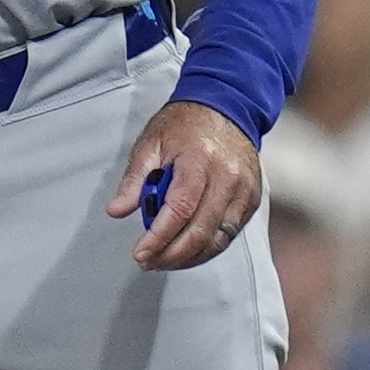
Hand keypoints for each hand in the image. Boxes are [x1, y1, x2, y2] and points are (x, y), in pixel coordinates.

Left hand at [106, 100, 260, 269]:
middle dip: (172, 254)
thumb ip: (134, 180)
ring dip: (190, 257)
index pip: (179, 209)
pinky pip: (230, 234)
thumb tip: (117, 210)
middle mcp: (226, 177)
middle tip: (148, 262)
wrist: (225, 107)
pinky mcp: (251, 199)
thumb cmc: (185, 124)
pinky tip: (188, 250)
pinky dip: (208, 247)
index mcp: (198, 159)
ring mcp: (243, 190)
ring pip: (218, 239)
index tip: (141, 252)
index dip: (159, 237)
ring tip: (164, 260)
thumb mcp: (150, 143)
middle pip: (201, 231)